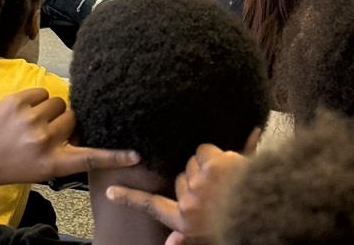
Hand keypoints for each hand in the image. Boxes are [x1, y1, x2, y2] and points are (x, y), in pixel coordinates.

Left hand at [0, 89, 138, 188]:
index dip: (115, 156)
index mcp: (53, 164)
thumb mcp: (42, 169)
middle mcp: (45, 141)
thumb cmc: (12, 163)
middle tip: (49, 130)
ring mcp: (31, 119)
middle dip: (66, 121)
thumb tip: (80, 127)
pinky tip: (23, 112)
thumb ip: (64, 152)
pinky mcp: (18, 101)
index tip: (135, 153)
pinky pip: (42, 91)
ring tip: (33, 121)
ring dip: (51, 109)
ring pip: (59, 102)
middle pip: (74, 118)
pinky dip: (36, 99)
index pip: (90, 159)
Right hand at [106, 138, 253, 244]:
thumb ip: (187, 237)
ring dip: (212, 165)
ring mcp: (198, 182)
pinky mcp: (211, 164)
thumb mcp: (211, 235)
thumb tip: (168, 243)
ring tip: (232, 180)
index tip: (110, 192)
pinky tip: (235, 165)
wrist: (274, 215)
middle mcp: (188, 203)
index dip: (130, 198)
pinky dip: (222, 153)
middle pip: (181, 177)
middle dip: (198, 177)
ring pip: (195, 160)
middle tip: (220, 189)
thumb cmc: (245, 224)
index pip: (152, 206)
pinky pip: (207, 149)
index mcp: (186, 221)